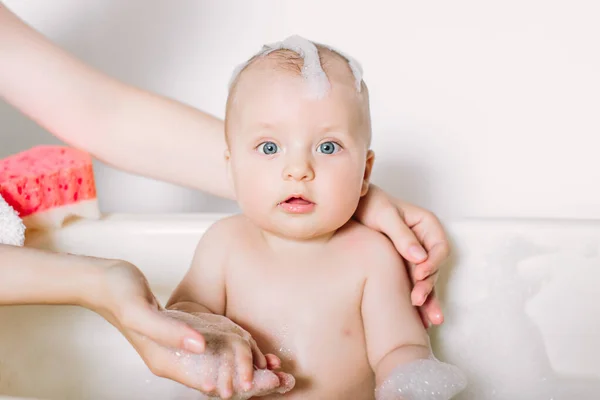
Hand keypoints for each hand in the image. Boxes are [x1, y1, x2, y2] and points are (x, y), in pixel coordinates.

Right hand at [89, 263, 293, 396]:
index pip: (210, 382)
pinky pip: (216, 352)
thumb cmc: (119, 292)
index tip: (270, 384)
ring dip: (249, 371)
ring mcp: (180, 348)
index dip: (241, 385)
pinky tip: (256, 351)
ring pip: (221, 368)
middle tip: (285, 381)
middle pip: (220, 381)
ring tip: (279, 371)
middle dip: (253, 384)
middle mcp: (175, 359)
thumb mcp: (140, 311)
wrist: (105, 282)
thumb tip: (201, 346)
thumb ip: (169, 330)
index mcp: (165, 360)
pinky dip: (238, 355)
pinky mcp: (184, 335)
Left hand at [355, 184, 449, 327]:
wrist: (349, 207)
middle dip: (427, 286)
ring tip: (428, 321)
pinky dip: (416, 301)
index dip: (433, 263)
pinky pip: (413, 285)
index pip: (440, 247)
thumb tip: (421, 258)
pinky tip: (420, 321)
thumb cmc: (369, 203)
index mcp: (426, 224)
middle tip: (416, 300)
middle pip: (433, 268)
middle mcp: (424, 242)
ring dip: (428, 300)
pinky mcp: (402, 267)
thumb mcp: (384, 215)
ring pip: (426, 281)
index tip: (419, 274)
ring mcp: (414, 256)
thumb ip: (402, 235)